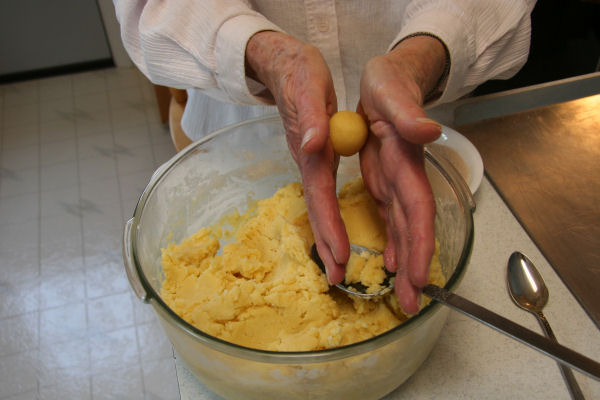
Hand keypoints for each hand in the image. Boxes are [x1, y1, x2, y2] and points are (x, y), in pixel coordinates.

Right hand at [245, 31, 348, 283]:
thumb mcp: (308, 85)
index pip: (320, 195)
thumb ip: (312, 116)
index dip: (330, 227)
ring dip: (328, 239)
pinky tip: (337, 233)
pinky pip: (323, 197)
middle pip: (317, 211)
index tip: (341, 257)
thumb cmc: (298, 72)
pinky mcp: (315, 159)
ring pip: (319, 208)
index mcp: (311, 150)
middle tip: (338, 280)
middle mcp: (309, 162)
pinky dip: (330, 220)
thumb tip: (315, 144)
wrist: (282, 66)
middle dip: (327, 246)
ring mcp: (310, 162)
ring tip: (337, 268)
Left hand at [358, 35, 446, 313]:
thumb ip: (408, 112)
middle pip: (413, 228)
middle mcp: (404, 177)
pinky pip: (390, 217)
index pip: (417, 209)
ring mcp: (395, 181)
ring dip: (405, 262)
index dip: (419, 243)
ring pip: (403, 228)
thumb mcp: (392, 90)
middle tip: (412, 304)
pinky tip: (391, 262)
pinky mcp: (384, 180)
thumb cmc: (390, 81)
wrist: (390, 78)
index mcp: (406, 161)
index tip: (418, 276)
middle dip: (414, 267)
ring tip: (404, 295)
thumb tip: (428, 130)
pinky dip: (393, 242)